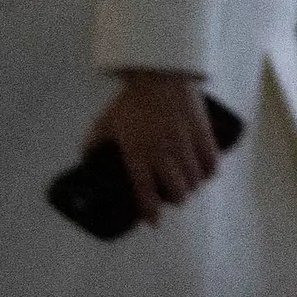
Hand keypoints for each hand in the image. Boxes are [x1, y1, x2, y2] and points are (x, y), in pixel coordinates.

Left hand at [89, 69, 219, 222]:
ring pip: (195, 180)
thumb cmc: (130, 100)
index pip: (145, 192)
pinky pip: (211, 162)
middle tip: (173, 197)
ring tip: (189, 186)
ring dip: (192, 187)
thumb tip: (84, 159)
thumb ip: (94, 143)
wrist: (159, 75)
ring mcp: (185, 145)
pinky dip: (209, 172)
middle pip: (177, 191)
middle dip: (176, 199)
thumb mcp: (105, 123)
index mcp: (137, 154)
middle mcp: (163, 154)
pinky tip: (205, 173)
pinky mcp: (203, 135)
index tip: (154, 221)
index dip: (150, 211)